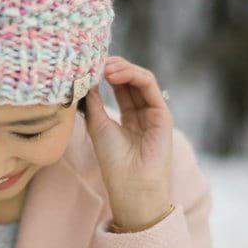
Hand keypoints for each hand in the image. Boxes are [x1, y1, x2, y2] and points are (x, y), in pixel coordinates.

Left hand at [84, 55, 172, 229]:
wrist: (130, 185)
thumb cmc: (113, 161)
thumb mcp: (97, 126)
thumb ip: (93, 102)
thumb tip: (84, 78)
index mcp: (128, 117)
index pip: (119, 87)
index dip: (104, 73)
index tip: (88, 66)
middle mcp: (143, 112)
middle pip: (129, 80)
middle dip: (112, 67)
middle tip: (95, 61)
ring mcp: (154, 112)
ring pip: (140, 78)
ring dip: (121, 68)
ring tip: (103, 67)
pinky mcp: (162, 114)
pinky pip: (149, 85)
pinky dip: (132, 75)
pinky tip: (115, 74)